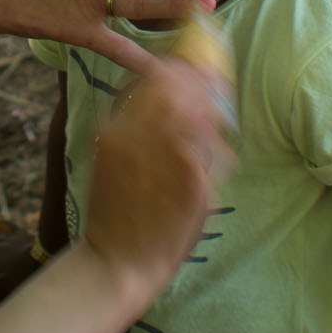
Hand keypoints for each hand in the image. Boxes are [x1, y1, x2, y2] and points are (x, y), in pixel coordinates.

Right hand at [80, 58, 234, 297]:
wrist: (116, 262)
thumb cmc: (115, 216)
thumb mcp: (109, 162)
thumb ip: (133, 130)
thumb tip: (169, 100)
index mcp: (113, 129)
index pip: (151, 79)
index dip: (179, 69)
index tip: (195, 71)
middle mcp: (136, 134)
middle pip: (178, 87)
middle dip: (202, 83)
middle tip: (218, 87)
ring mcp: (164, 154)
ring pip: (200, 113)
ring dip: (213, 117)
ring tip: (219, 129)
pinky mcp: (191, 178)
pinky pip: (214, 149)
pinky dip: (221, 151)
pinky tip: (222, 161)